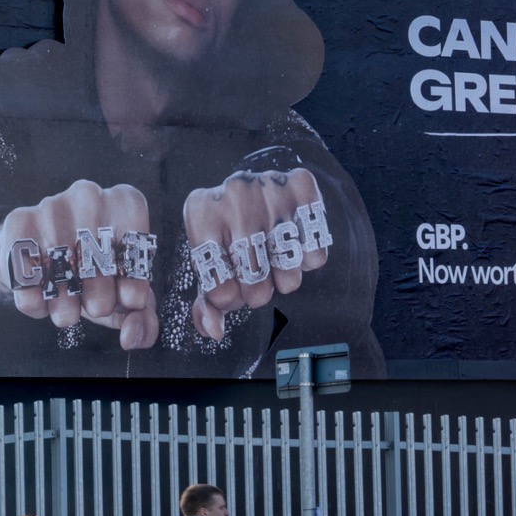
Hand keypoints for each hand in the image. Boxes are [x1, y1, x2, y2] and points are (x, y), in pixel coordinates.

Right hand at [0, 180, 157, 349]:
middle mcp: (89, 196)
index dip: (133, 285)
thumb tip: (131, 338)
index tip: (127, 301)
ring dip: (65, 304)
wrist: (42, 249)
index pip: (135, 251)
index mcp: (126, 205)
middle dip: (99, 298)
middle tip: (96, 306)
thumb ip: (143, 320)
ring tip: (67, 311)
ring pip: (60, 266)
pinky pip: (26, 270)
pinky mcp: (18, 222)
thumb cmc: (93, 270)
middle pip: (98, 260)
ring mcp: (51, 206)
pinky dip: (35, 301)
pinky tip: (42, 302)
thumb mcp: (125, 292)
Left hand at [178, 167, 327, 343]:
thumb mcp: (210, 261)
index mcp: (200, 213)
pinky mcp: (301, 187)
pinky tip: (295, 243)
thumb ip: (207, 303)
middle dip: (257, 292)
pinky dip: (307, 260)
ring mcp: (268, 188)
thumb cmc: (229, 233)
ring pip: (288, 273)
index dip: (229, 298)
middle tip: (257, 277)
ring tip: (275, 261)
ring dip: (284, 279)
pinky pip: (315, 254)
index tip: (232, 284)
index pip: (219, 291)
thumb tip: (214, 331)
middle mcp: (232, 196)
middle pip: (255, 286)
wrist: (257, 183)